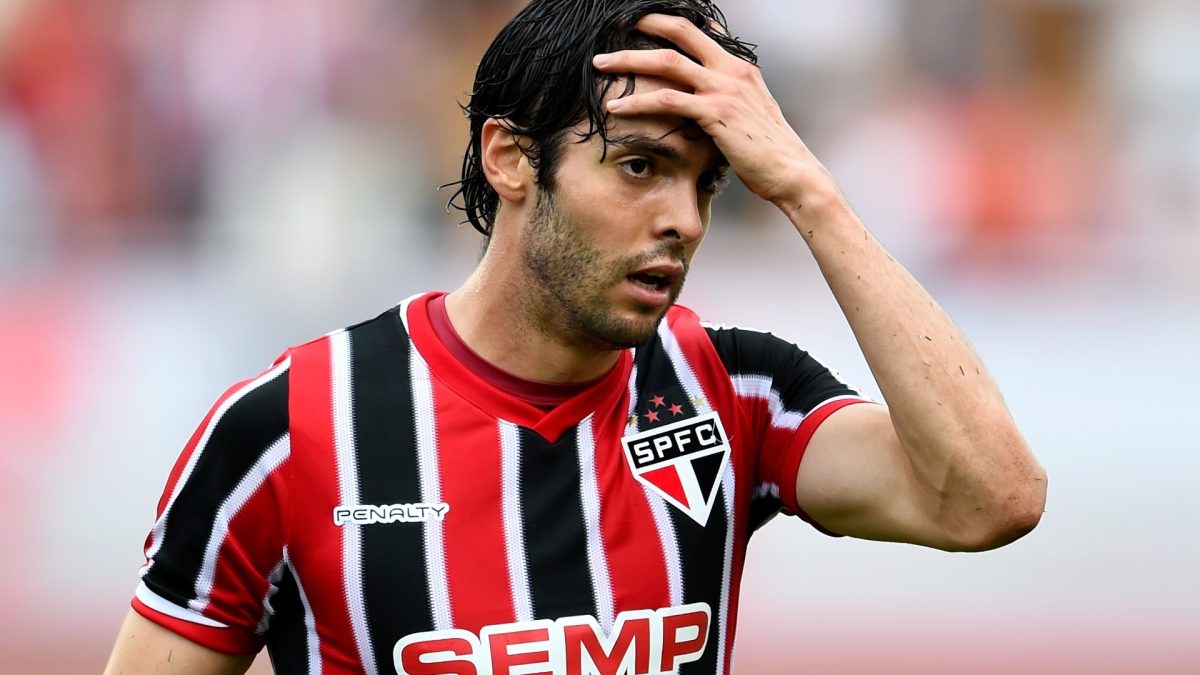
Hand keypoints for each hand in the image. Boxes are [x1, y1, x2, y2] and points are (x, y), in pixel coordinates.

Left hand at [592, 14, 834, 209]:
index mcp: (740, 68)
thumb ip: (727, 101)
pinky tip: (615, 107)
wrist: (793, 173)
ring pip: (666, 61)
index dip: (671, 23)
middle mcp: (732, 70)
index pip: (703, 32)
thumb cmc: (769, 153)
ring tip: (600, 64)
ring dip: (628, 60)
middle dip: (645, 23)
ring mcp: (724, 88)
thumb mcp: (750, 116)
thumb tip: (701, 104)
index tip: (644, 22)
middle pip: (681, 32)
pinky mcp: (715, 112)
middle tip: (615, 24)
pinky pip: (667, 100)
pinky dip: (637, 102)